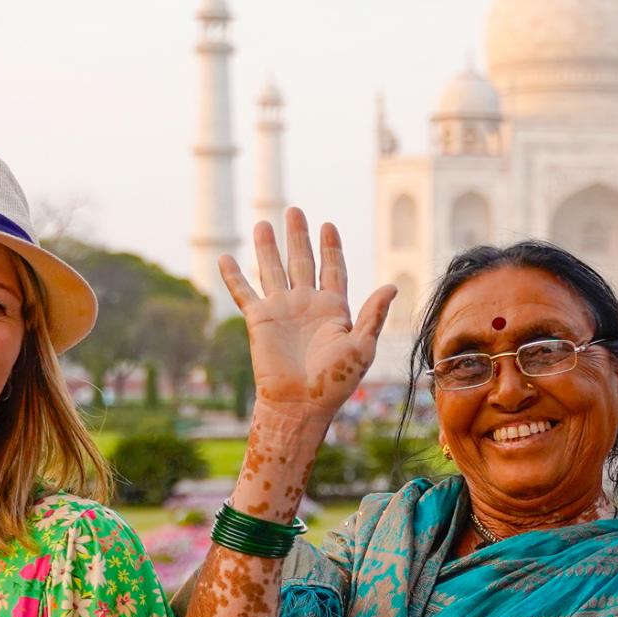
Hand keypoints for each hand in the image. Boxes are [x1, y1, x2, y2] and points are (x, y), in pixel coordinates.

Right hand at [217, 211, 395, 432]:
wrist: (301, 405)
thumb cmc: (334, 382)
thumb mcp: (361, 347)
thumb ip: (373, 315)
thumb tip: (392, 285)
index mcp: (333, 309)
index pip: (332, 269)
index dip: (331, 247)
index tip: (328, 225)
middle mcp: (306, 304)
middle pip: (302, 261)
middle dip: (299, 236)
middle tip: (295, 211)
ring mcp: (281, 310)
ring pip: (272, 270)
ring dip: (268, 248)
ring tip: (264, 223)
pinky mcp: (259, 320)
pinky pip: (243, 293)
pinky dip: (234, 276)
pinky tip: (225, 258)